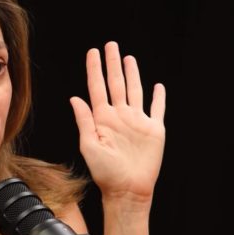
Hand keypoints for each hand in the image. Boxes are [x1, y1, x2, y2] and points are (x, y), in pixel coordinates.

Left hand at [70, 41, 165, 203]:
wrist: (127, 190)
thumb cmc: (105, 173)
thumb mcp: (89, 146)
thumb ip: (84, 121)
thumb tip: (75, 98)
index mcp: (102, 119)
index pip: (97, 87)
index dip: (94, 69)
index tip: (92, 52)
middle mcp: (119, 116)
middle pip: (116, 83)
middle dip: (112, 64)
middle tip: (110, 45)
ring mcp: (137, 121)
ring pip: (135, 91)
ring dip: (132, 74)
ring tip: (128, 58)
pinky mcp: (154, 129)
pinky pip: (157, 109)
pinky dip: (158, 97)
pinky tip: (157, 86)